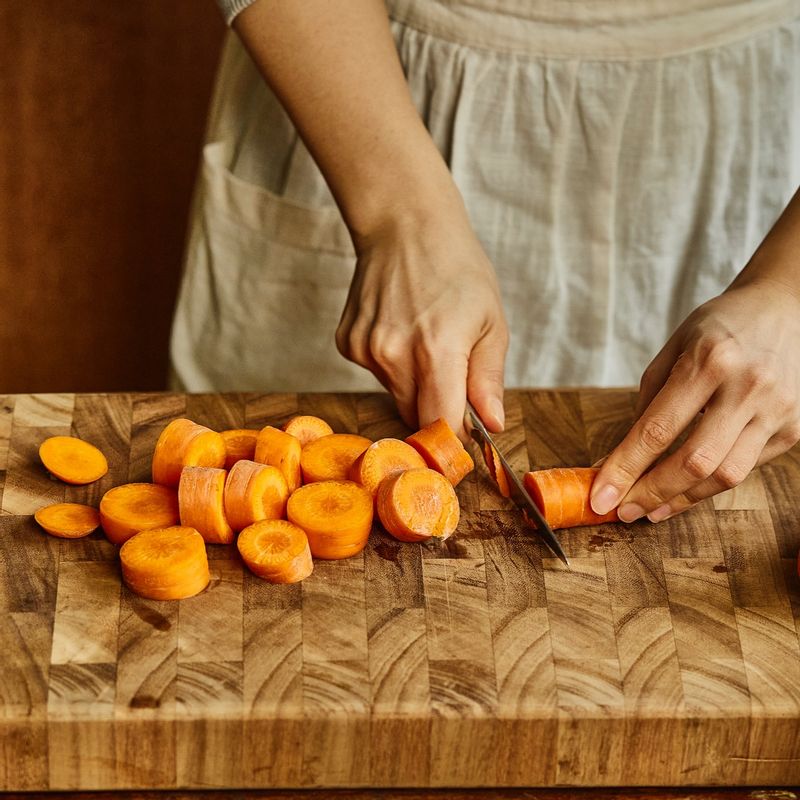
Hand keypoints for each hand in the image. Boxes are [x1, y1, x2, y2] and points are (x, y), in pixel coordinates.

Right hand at [336, 199, 508, 438]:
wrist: (403, 225)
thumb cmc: (456, 268)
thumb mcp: (490, 321)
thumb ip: (488, 379)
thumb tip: (491, 426)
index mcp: (437, 350)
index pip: (441, 424)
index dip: (456, 434)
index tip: (467, 430)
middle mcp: (394, 355)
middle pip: (416, 416)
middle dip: (438, 406)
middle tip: (452, 370)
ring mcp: (365, 349)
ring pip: (396, 396)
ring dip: (414, 384)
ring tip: (425, 337)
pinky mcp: (346, 344)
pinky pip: (376, 375)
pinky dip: (391, 364)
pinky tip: (400, 328)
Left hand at [591, 278, 799, 521]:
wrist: (787, 308)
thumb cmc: (721, 328)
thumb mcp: (675, 348)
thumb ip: (649, 401)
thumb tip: (621, 457)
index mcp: (709, 360)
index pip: (657, 429)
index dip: (625, 469)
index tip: (600, 497)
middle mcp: (747, 386)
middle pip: (693, 461)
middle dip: (651, 493)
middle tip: (623, 511)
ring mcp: (776, 410)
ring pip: (725, 475)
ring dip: (682, 500)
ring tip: (650, 510)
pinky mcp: (793, 428)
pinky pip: (746, 468)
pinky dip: (710, 484)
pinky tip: (686, 489)